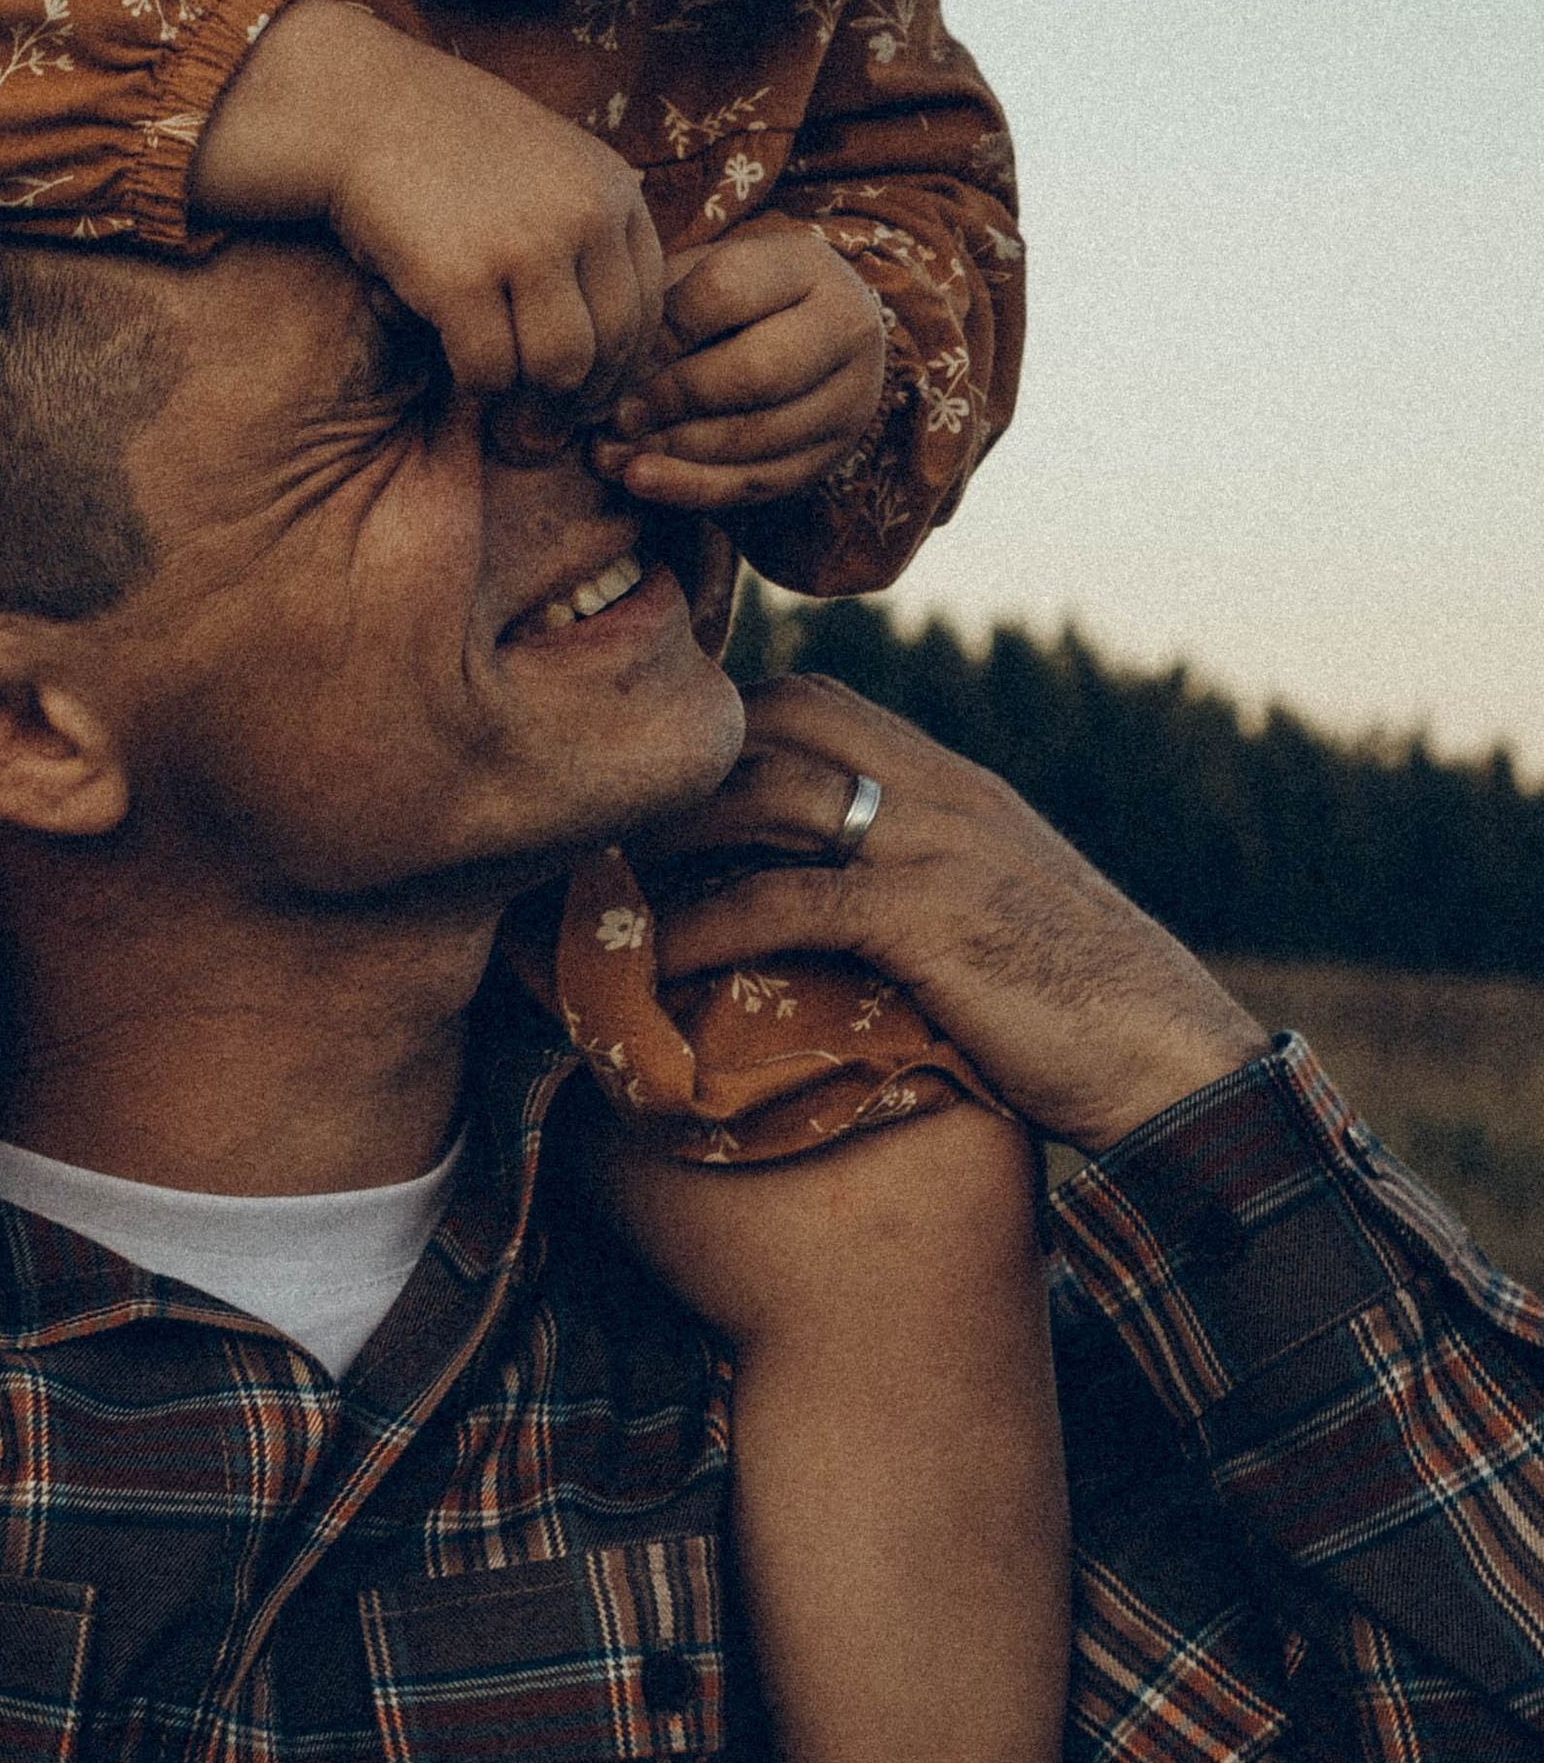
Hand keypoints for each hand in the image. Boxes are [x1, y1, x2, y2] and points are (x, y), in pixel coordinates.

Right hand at [189, 1, 667, 414]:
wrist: (360, 107)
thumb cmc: (448, 149)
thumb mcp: (548, 167)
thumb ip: (590, 230)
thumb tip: (617, 342)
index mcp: (613, 188)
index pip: (649, 305)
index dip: (624, 363)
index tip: (592, 391)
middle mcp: (584, 214)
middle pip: (614, 344)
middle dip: (583, 396)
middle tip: (549, 420)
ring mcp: (525, 245)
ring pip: (559, 367)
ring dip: (530, 397)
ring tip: (506, 398)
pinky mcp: (461, 277)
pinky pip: (490, 370)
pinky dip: (476, 385)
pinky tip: (459, 367)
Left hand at [595, 220, 886, 508]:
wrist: (809, 336)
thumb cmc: (730, 301)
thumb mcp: (700, 276)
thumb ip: (660, 307)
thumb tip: (610, 368)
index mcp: (808, 266)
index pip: (725, 293)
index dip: (662, 332)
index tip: (616, 357)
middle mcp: (848, 328)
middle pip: (756, 372)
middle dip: (676, 398)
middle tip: (617, 416)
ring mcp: (851, 397)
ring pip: (759, 436)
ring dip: (677, 451)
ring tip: (612, 455)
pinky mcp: (834, 454)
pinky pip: (761, 482)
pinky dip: (694, 488)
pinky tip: (643, 481)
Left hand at [644, 676, 1266, 1154]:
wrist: (1173, 1059)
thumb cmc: (1079, 1009)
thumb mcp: (993, 915)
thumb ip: (915, 882)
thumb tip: (822, 907)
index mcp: (952, 783)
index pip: (814, 702)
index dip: (721, 729)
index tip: (649, 785)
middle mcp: (940, 791)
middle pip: (776, 724)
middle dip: (678, 769)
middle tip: (594, 826)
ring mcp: (936, 846)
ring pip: (767, 799)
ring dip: (667, 838)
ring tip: (589, 884)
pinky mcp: (928, 919)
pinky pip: (786, 902)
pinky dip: (705, 927)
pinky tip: (649, 962)